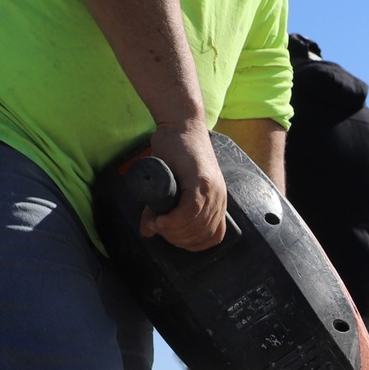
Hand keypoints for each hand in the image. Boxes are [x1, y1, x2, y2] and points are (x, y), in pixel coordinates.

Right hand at [140, 119, 228, 249]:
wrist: (180, 124)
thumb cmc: (175, 152)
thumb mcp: (172, 185)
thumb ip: (163, 209)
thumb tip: (149, 232)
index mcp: (217, 201)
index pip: (212, 237)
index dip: (192, 245)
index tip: (171, 239)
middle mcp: (219, 197)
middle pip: (201, 234)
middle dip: (177, 239)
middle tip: (158, 229)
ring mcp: (212, 189)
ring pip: (195, 225)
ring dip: (173, 231)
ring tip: (156, 224)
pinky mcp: (200, 180)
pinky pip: (191, 211)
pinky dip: (174, 220)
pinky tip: (161, 220)